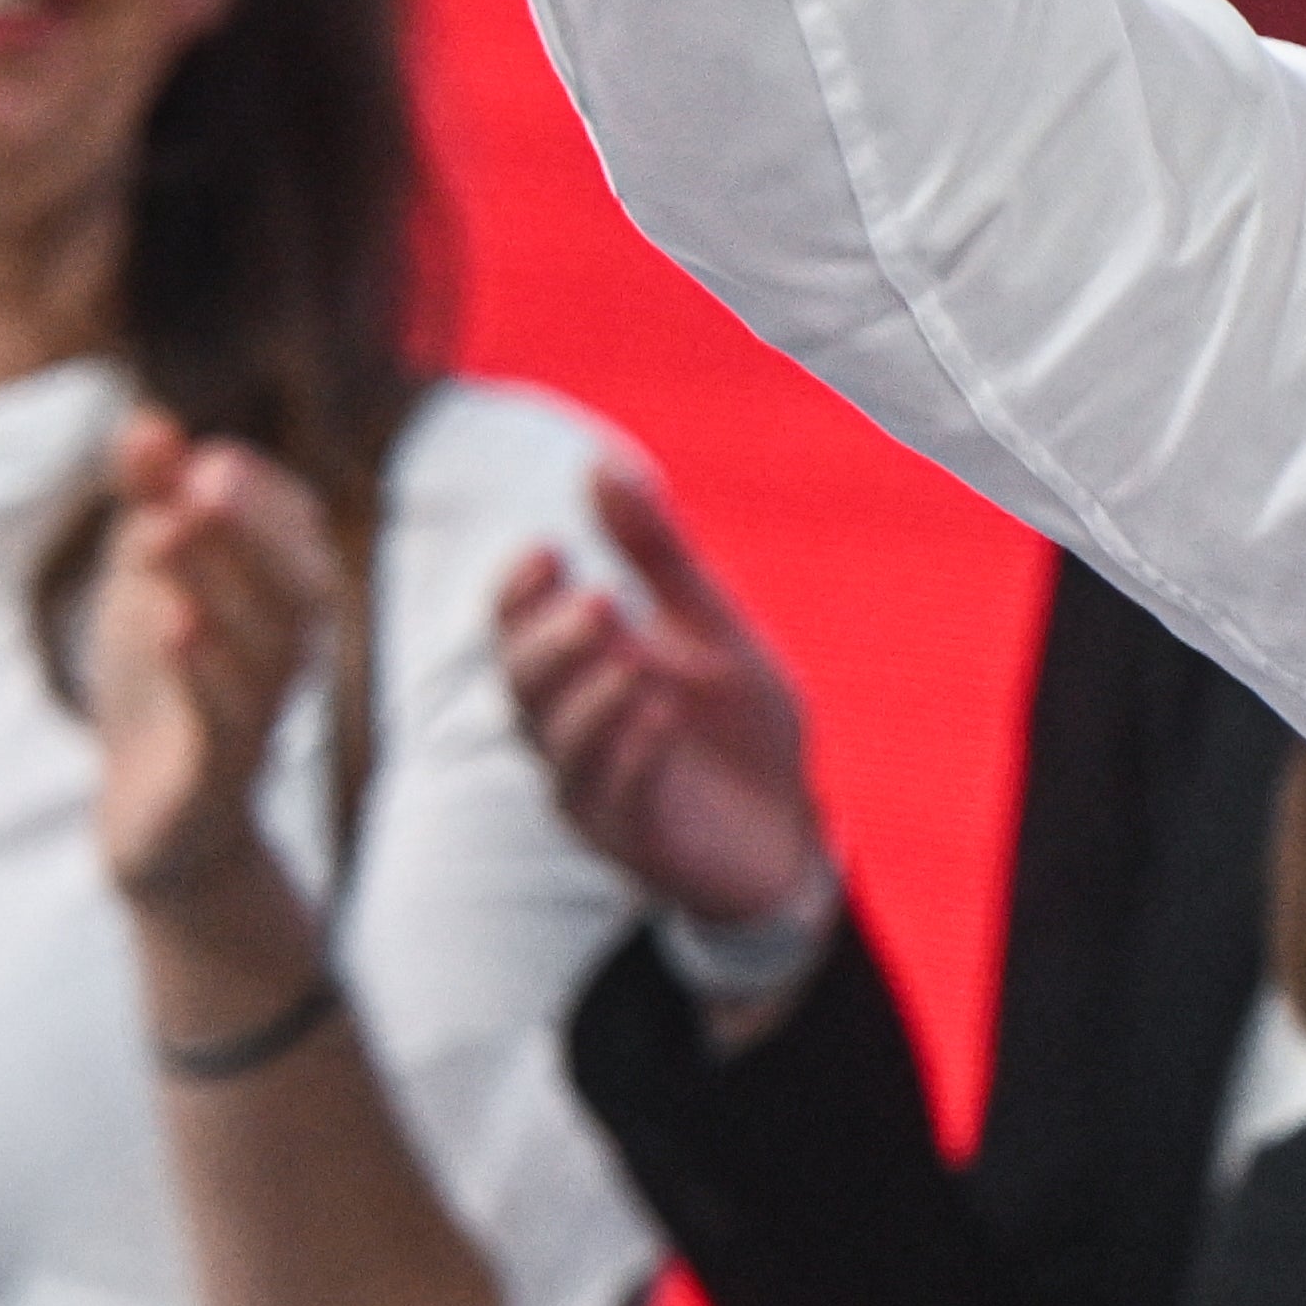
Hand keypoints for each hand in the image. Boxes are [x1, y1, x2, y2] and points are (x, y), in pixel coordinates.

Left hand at [83, 411, 342, 920]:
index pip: (296, 530)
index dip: (256, 491)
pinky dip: (204, 672)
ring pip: (264, 649)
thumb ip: (148, 500)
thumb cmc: (161, 680)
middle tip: (200, 478)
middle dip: (251, 526)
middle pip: (295, 583)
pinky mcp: (219, 777)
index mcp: (287, 598)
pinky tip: (172, 624)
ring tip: (166, 532)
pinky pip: (226, 723)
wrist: (151, 817)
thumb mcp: (144, 579)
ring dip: (220, 585)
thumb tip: (145, 420)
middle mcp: (292, 654)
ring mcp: (262, 715)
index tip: (198, 458)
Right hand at [496, 464, 826, 933]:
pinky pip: (617, 801)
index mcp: (577, 677)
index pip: (514, 631)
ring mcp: (596, 795)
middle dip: (551, 643)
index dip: (516, 594)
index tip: (547, 549)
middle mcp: (568, 735)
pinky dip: (634, 753)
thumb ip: (655, 554)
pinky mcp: (636, 844)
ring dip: (591, 700)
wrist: (791, 828)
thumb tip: (599, 462)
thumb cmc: (737, 727)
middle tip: (599, 600)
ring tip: (634, 661)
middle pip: (521, 689)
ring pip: (559, 749)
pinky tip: (663, 713)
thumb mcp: (709, 626)